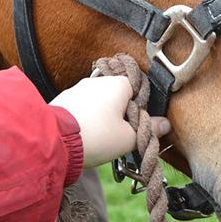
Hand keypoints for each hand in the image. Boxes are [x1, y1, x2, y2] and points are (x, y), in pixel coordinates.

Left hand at [51, 75, 170, 168]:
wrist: (55, 141)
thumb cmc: (97, 136)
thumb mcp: (128, 138)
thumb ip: (149, 130)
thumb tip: (165, 124)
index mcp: (119, 84)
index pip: (138, 90)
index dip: (141, 109)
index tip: (138, 126)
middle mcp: (99, 81)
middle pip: (118, 96)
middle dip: (120, 114)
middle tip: (120, 136)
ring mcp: (78, 88)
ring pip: (99, 102)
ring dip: (103, 117)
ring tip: (100, 139)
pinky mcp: (64, 99)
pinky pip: (82, 107)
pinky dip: (86, 119)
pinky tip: (85, 135)